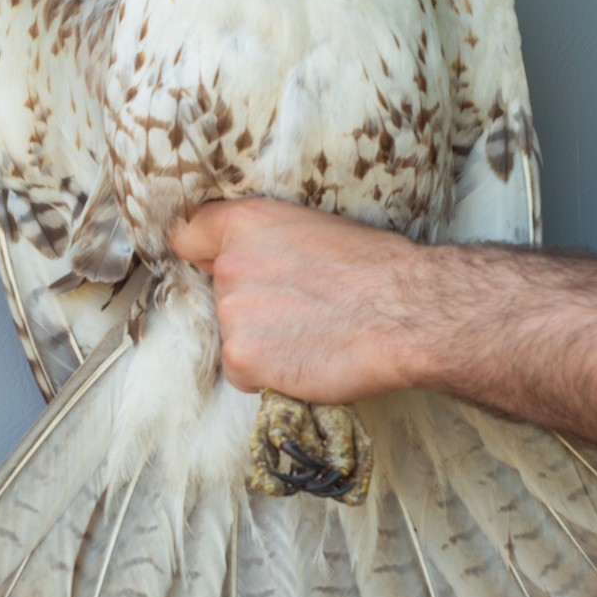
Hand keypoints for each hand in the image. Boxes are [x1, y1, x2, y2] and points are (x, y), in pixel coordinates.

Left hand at [170, 198, 422, 401]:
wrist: (407, 311)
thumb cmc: (376, 268)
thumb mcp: (313, 229)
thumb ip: (267, 242)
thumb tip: (251, 259)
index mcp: (245, 222)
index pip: (189, 236)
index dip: (206, 255)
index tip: (216, 266)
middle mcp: (228, 264)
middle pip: (218, 294)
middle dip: (250, 305)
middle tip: (300, 310)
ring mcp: (232, 313)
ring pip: (233, 335)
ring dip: (262, 342)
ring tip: (311, 335)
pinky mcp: (240, 358)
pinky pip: (242, 373)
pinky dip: (268, 375)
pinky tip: (306, 359)